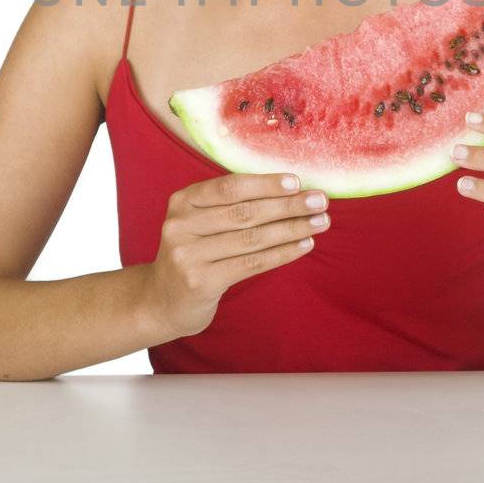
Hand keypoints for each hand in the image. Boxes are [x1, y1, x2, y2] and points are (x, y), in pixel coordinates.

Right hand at [141, 172, 329, 338]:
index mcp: (183, 201)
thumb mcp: (200, 223)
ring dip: (292, 228)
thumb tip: (288, 189)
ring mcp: (188, 254)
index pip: (229, 186)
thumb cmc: (194, 254)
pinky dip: (282, 253)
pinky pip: (251, 263)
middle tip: (320, 200)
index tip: (297, 182)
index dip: (265, 184)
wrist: (162, 300)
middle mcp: (180, 224)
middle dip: (287, 205)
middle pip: (244, 212)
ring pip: (252, 238)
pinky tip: (304, 245)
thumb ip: (230, 205)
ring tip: (320, 222)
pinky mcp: (201, 281)